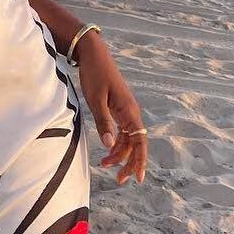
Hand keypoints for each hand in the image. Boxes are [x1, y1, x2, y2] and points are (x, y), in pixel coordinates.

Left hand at [74, 34, 147, 184]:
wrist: (93, 54)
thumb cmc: (95, 75)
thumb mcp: (96, 100)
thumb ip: (103, 122)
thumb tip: (110, 145)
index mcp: (129, 111)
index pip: (140, 142)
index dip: (140, 160)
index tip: (138, 178)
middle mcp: (131, 112)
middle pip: (135, 144)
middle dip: (129, 162)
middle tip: (119, 179)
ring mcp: (125, 110)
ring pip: (128, 138)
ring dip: (120, 153)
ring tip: (105, 165)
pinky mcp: (118, 108)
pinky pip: (122, 130)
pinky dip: (116, 142)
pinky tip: (107, 150)